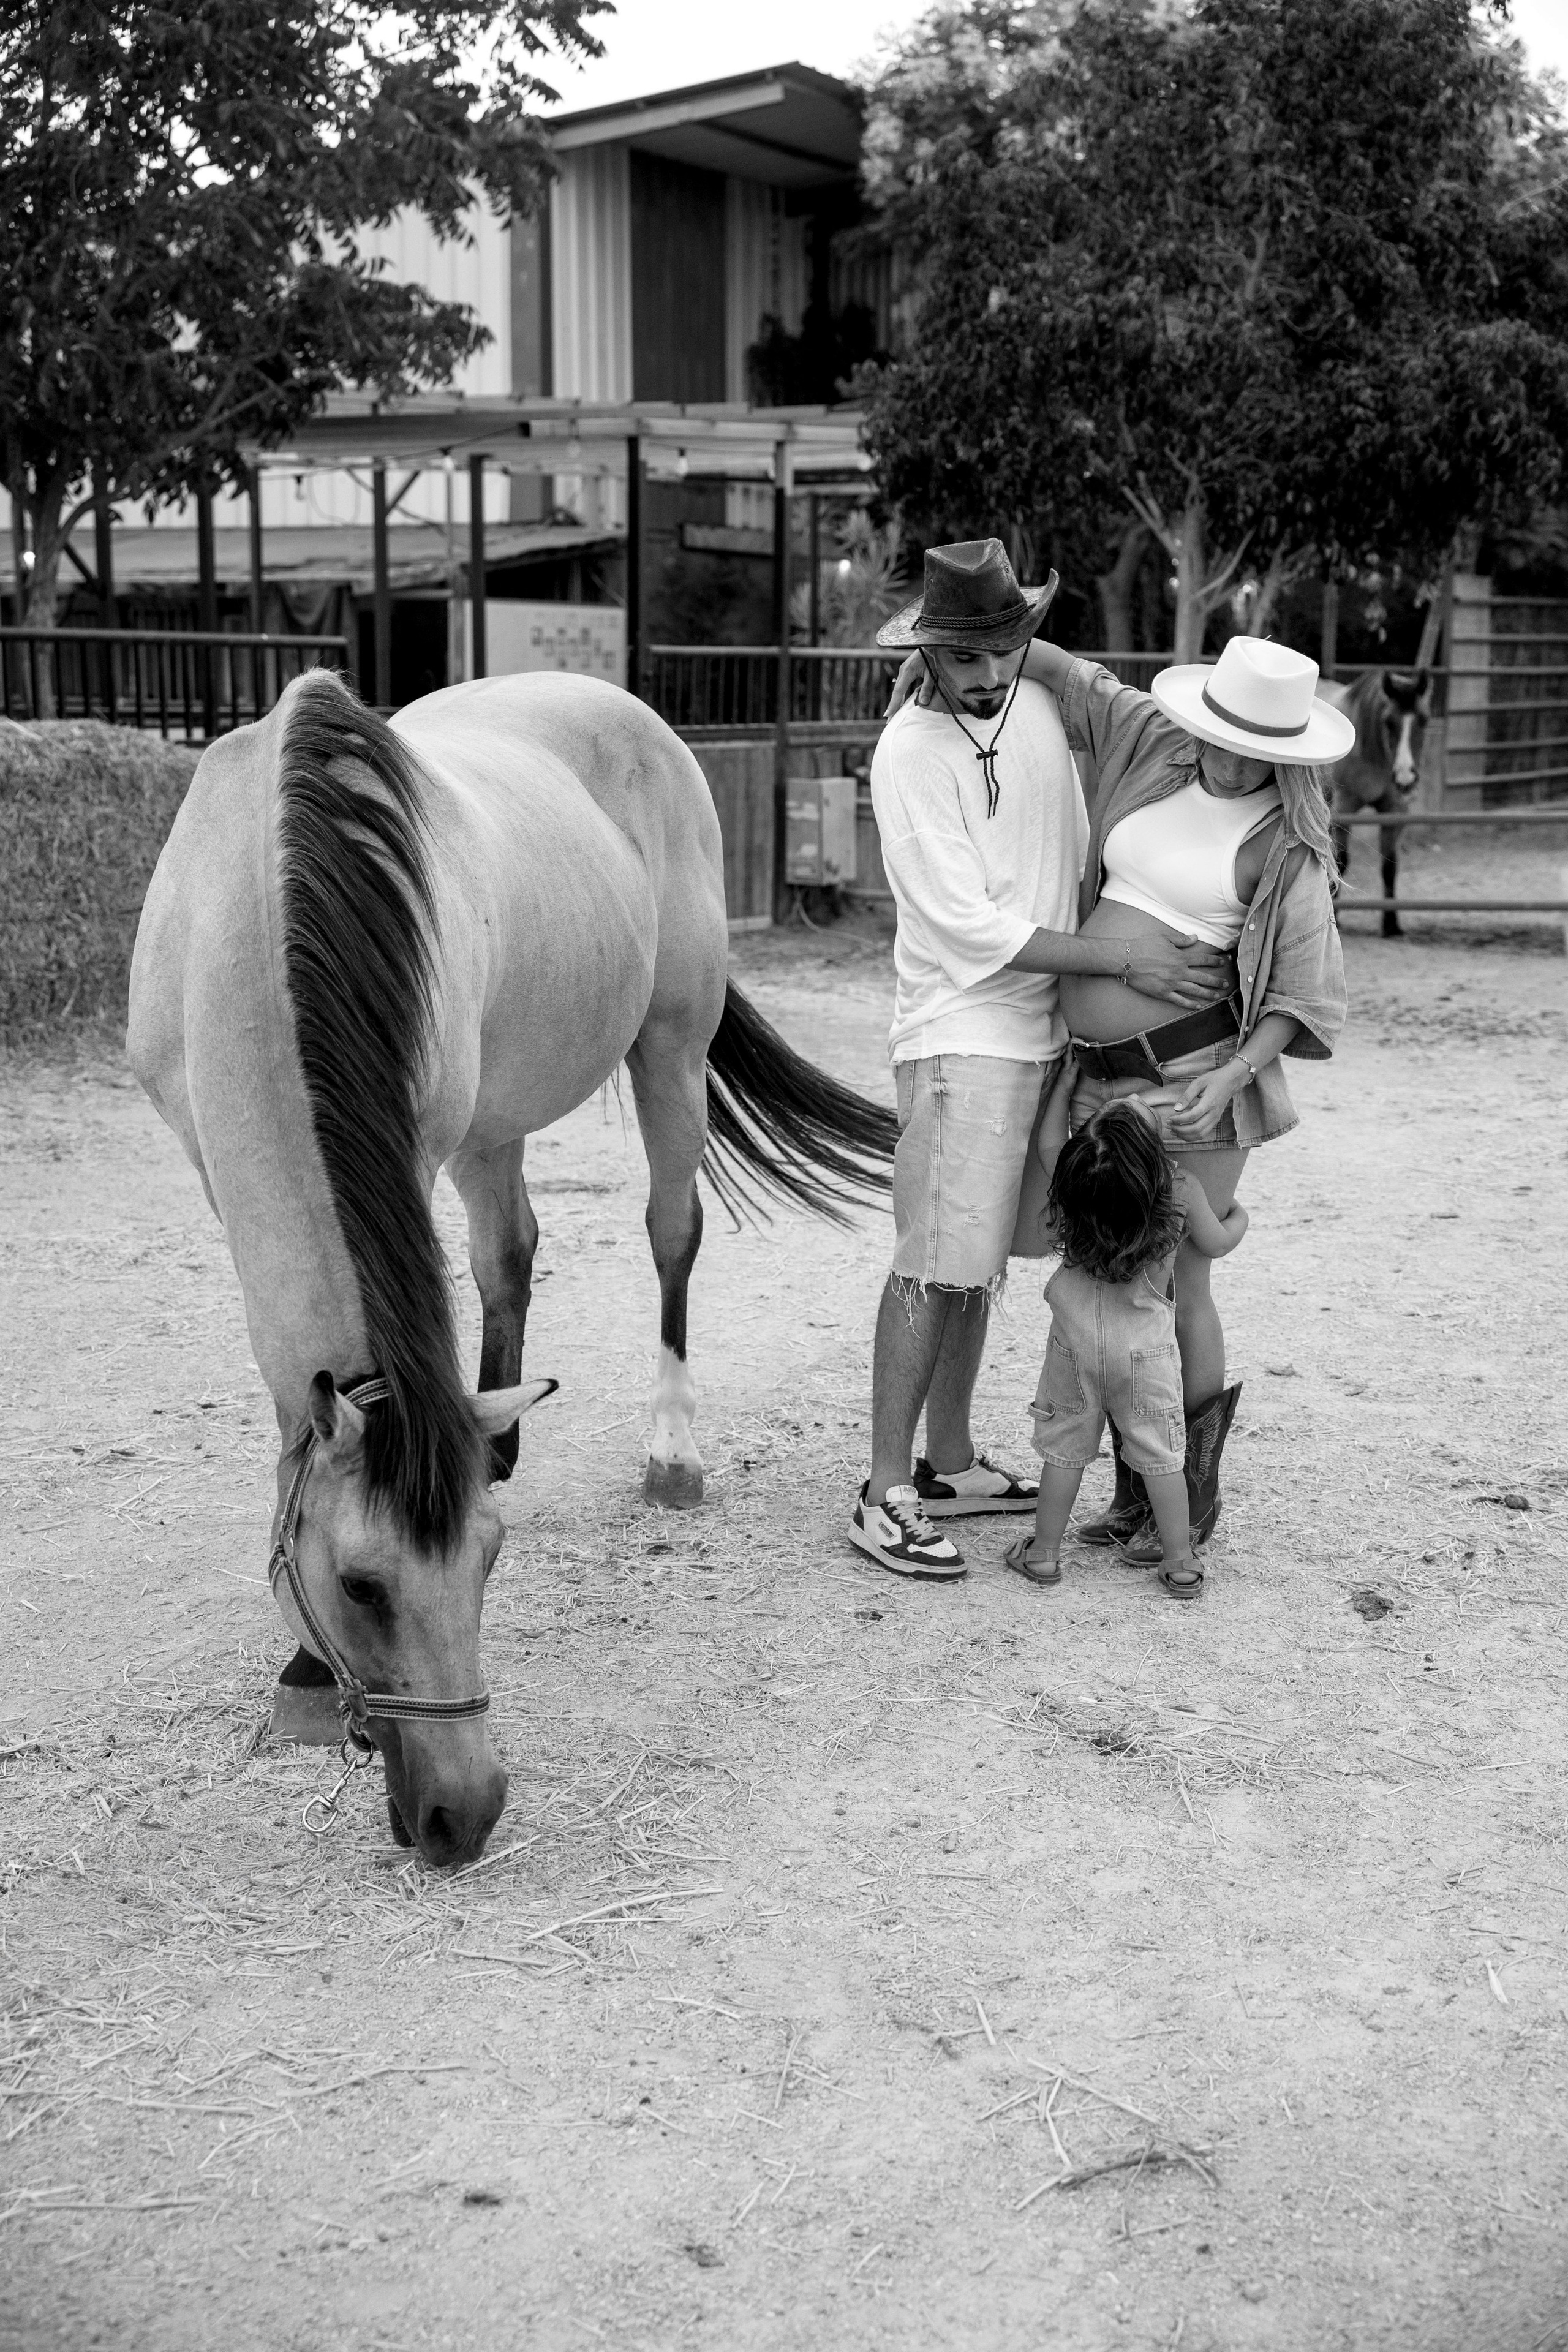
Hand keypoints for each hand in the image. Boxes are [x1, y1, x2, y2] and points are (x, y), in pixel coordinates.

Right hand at [884, 653, 937, 716]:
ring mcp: (904, 670)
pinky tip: (900, 703)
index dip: (893, 704)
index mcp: (908, 672)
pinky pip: (902, 685)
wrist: (932, 643)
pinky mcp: (907, 671)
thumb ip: (927, 688)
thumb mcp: (933, 673)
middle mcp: (903, 671)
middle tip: (888, 720)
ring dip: (896, 701)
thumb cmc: (934, 657)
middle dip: (892, 706)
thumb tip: (922, 703)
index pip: (898, 691)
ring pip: (898, 689)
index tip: (888, 714)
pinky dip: (900, 695)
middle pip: (896, 692)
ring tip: (893, 714)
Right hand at [1121, 937, 1236, 1009]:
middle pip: (1203, 977)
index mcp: (1181, 957)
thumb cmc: (1145, 946)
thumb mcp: (1165, 938)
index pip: (1203, 959)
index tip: (1223, 962)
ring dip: (1208, 993)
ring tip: (1217, 996)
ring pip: (1195, 990)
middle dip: (1216, 980)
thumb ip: (1182, 940)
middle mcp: (1179, 972)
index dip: (1215, 961)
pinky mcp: (1163, 993)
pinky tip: (1199, 1006)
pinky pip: (1180, 1000)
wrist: (1127, 959)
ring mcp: (1172, 984)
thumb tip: (1195, 938)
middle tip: (1226, 984)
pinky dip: (1190, 1004)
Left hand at [1165, 1062, 1244, 1141]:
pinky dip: (1191, 1136)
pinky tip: (1182, 1132)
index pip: (1192, 1117)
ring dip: (1184, 1135)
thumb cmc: (1214, 1080)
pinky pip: (1203, 1134)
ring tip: (1173, 1131)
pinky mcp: (1214, 1122)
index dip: (1178, 1120)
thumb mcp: (1198, 1083)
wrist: (1230, 1082)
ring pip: (1199, 1135)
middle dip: (1179, 1130)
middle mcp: (1213, 1114)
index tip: (1168, 1119)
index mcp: (1209, 1103)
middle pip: (1195, 1129)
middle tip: (1168, 1125)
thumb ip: (1186, 1096)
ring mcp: (1215, 1119)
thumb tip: (1176, 1109)